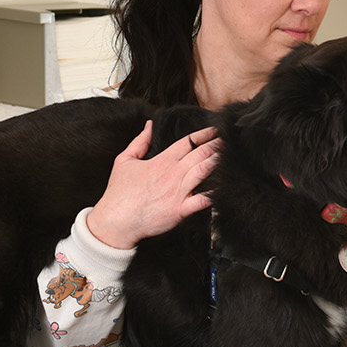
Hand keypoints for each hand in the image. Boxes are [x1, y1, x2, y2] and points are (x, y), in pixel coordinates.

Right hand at [87, 122, 220, 248]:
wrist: (115, 221)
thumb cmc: (119, 193)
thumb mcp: (124, 161)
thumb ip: (139, 142)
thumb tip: (149, 125)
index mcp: (161, 162)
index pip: (187, 143)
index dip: (203, 135)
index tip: (215, 130)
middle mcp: (172, 174)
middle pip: (200, 154)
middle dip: (216, 145)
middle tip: (229, 139)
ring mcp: (178, 192)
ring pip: (203, 172)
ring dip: (218, 162)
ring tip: (230, 155)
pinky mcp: (180, 210)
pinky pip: (202, 200)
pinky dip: (214, 193)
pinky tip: (225, 186)